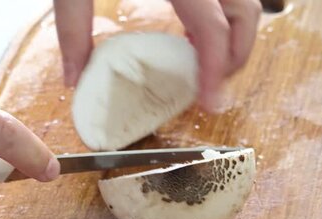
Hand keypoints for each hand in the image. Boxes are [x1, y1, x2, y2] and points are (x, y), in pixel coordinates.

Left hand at [53, 0, 261, 111]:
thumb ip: (73, 25)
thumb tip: (73, 78)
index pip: (212, 28)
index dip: (216, 71)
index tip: (212, 103)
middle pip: (248, 13)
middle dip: (237, 55)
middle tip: (212, 85)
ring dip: (235, 35)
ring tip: (206, 62)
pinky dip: (224, 13)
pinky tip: (197, 29)